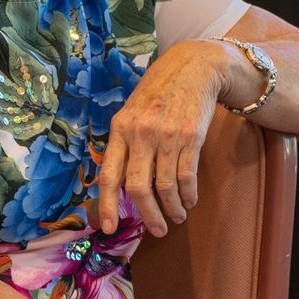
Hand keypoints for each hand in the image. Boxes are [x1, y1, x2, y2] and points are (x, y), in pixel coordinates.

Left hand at [95, 40, 230, 236]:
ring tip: (176, 218)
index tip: (109, 228)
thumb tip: (119, 184)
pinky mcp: (191, 138)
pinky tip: (189, 201)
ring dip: (172, 209)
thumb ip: (124, 144)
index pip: (109, 175)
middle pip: (139, 188)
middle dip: (148, 216)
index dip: (107, 205)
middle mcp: (141, 134)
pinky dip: (188, 195)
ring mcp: (167, 136)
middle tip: (157, 230)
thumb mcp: (131, 112)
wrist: (192, 68)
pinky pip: (187, 176)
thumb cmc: (157, 93)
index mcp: (120, 130)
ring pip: (166, 187)